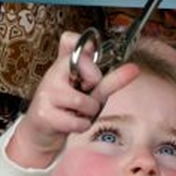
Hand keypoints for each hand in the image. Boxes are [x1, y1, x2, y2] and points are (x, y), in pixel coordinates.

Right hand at [7, 31, 139, 168]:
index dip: (90, 60)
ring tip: (75, 113)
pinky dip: (80, 126)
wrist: (41, 134)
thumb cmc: (66, 109)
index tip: (88, 78)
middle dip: (95, 93)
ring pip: (87, 103)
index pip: (73, 41)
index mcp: (63, 64)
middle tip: (82, 100)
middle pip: (93, 75)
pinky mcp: (44, 114)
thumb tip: (134, 68)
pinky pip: (78, 122)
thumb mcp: (89, 91)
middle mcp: (52, 74)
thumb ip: (109, 79)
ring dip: (88, 114)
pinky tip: (69, 124)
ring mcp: (46, 94)